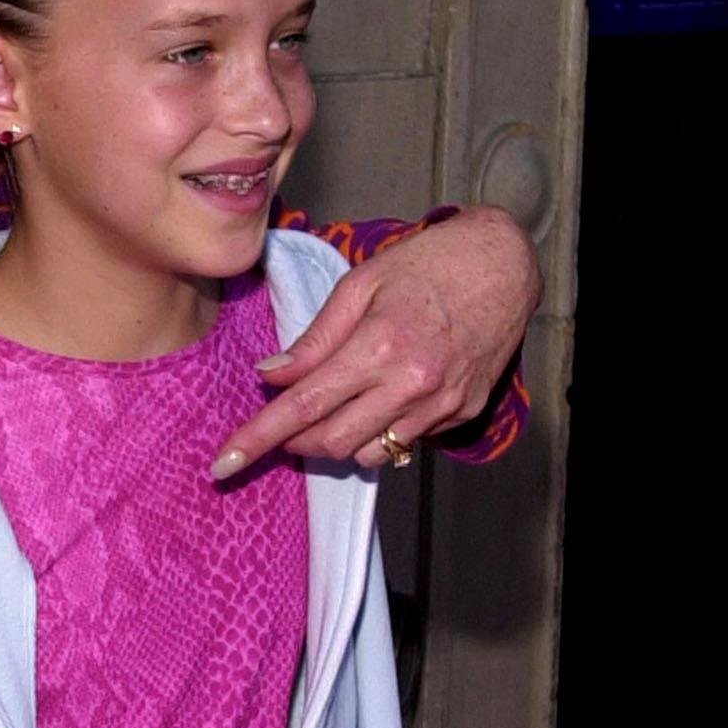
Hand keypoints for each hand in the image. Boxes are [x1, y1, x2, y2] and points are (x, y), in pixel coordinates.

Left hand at [212, 205, 540, 475]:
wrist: (504, 265)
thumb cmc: (426, 265)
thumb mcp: (360, 284)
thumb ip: (315, 338)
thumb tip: (270, 375)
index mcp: (379, 345)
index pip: (302, 406)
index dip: (258, 438)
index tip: (223, 462)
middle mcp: (412, 383)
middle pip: (331, 441)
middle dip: (294, 442)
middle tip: (281, 422)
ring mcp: (441, 403)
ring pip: (368, 453)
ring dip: (336, 442)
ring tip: (331, 407)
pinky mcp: (463, 412)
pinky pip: (405, 443)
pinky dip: (377, 433)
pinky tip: (377, 401)